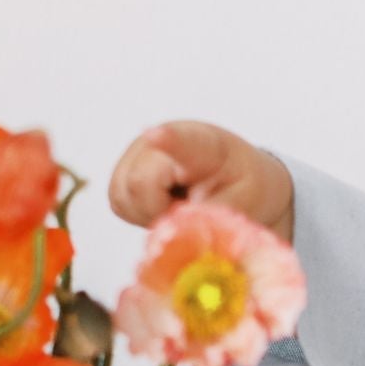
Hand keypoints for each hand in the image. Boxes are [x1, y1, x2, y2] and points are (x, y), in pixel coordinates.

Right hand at [108, 120, 293, 242]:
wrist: (234, 174)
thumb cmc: (242, 183)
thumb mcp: (245, 201)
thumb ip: (214, 214)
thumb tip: (183, 231)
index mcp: (202, 144)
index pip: (181, 141)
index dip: (166, 140)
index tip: (154, 135)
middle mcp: (160, 142)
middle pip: (139, 184)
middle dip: (161, 211)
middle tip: (191, 210)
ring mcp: (136, 153)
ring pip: (123, 197)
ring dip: (151, 215)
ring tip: (180, 205)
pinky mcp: (123, 172)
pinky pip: (119, 205)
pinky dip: (142, 215)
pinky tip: (165, 205)